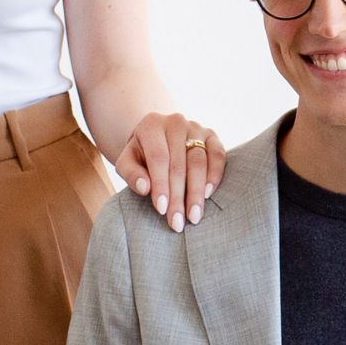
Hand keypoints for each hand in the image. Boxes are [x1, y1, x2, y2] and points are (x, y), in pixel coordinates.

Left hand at [115, 113, 225, 233]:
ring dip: (196, 192)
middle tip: (177, 222)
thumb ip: (131, 174)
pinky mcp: (212, 136)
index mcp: (152, 125)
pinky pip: (218, 155)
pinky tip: (207, 195)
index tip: (161, 210)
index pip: (158, 158)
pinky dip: (215, 176)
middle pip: (179, 163)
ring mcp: (197, 128)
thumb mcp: (127, 162)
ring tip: (194, 216)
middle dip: (179, 196)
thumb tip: (145, 188)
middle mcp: (176, 122)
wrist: (158, 138)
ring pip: (200, 161)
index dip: (161, 185)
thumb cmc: (140, 155)